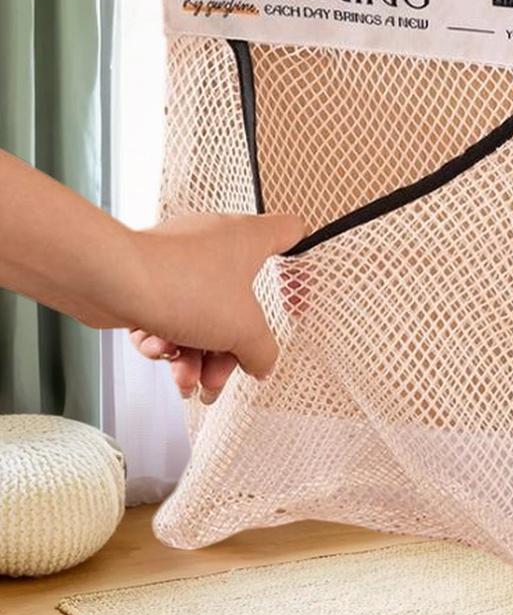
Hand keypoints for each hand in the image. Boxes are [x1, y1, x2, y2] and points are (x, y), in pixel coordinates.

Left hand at [128, 212, 304, 403]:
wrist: (112, 280)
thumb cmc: (182, 284)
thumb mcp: (243, 330)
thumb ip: (263, 351)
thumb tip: (262, 362)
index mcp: (249, 240)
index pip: (291, 234)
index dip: (299, 267)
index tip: (295, 301)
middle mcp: (216, 245)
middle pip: (241, 302)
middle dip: (229, 348)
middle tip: (220, 375)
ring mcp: (181, 261)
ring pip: (202, 316)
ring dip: (197, 356)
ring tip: (186, 380)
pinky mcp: (150, 278)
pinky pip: (169, 315)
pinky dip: (167, 340)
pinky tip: (161, 352)